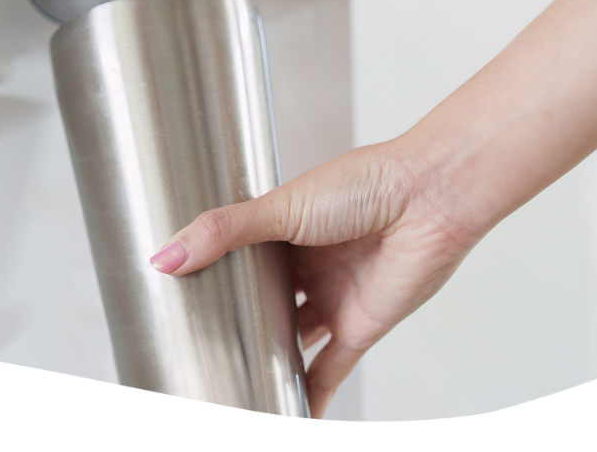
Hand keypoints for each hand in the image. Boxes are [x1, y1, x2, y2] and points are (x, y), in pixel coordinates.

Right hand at [149, 139, 484, 417]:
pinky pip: (328, 371)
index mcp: (284, 229)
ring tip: (231, 381)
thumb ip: (221, 233)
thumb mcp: (279, 206)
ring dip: (267, 359)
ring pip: (291, 340)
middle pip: (263, 302)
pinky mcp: (358, 328)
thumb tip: (165, 257)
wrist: (431, 200)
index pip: (238, 259)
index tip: (176, 294)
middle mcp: (308, 266)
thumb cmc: (365, 185)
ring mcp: (332, 298)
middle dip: (235, 321)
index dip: (211, 276)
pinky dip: (308, 395)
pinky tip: (287, 411)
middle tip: (196, 343)